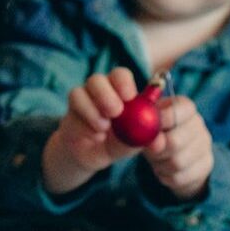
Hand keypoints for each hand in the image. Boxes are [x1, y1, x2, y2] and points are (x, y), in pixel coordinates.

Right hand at [43, 68, 151, 193]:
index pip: (120, 76)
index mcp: (120, 91)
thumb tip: (157, 135)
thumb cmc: (117, 144)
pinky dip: (85, 120)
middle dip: (106, 94)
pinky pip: (74, 105)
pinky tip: (95, 135)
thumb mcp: (133, 143)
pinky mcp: (71, 108)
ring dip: (93, 109)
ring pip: (81, 90)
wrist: (90, 155)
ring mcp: (83, 97)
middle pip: (98, 79)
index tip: (129, 97)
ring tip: (104, 128)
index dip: (124, 83)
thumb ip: (144, 136)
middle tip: (115, 112)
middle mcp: (100, 89)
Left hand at [140, 96, 213, 200]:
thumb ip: (146, 126)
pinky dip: (165, 175)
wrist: (174, 152)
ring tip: (155, 159)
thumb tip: (152, 141)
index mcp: (185, 107)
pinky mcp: (205, 165)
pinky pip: (179, 177)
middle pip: (175, 141)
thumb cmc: (156, 131)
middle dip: (156, 150)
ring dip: (159, 164)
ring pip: (177, 162)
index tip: (148, 128)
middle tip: (149, 150)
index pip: (182, 109)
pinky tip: (162, 169)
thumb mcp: (149, 122)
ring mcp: (205, 145)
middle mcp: (198, 124)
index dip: (164, 119)